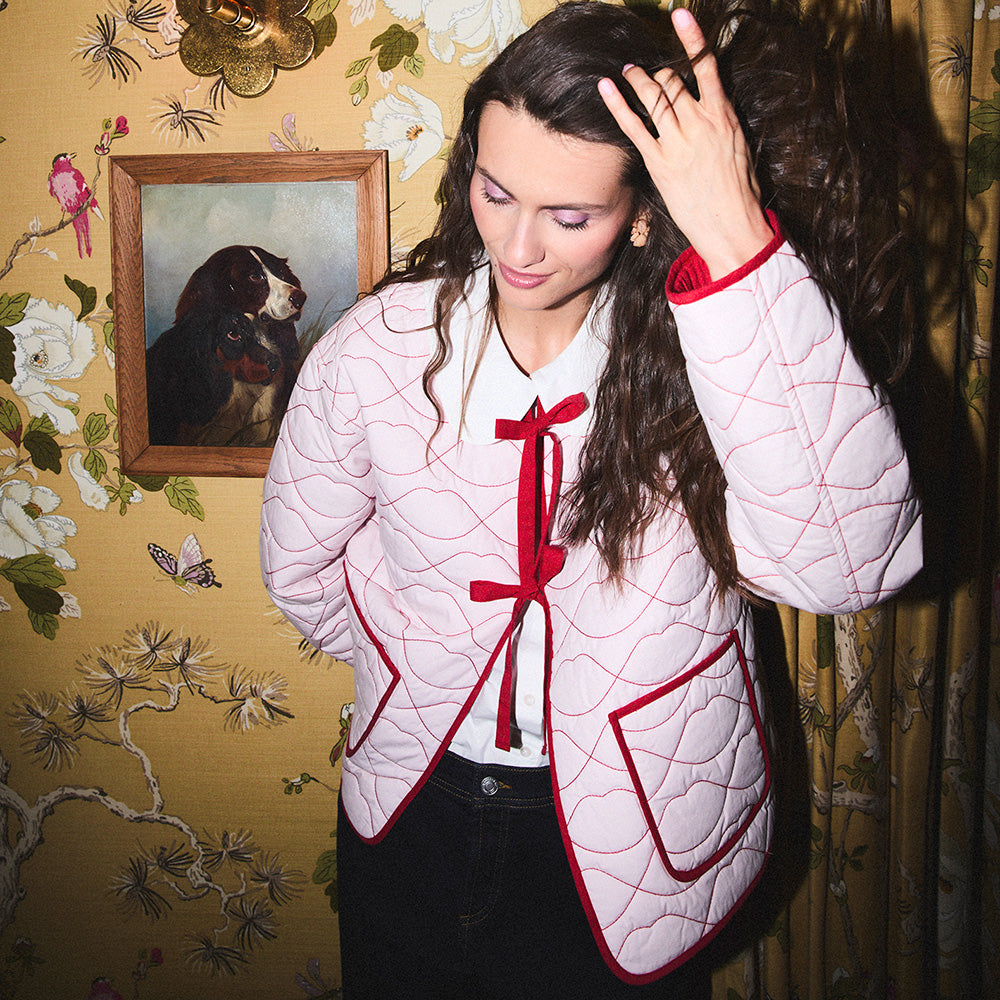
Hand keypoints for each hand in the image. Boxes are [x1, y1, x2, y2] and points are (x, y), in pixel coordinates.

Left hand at [598, 7, 771, 278]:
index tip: (680, 16)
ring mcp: (678, 142)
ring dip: (638, 80)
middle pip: (673, 82)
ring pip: (654, 98)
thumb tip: (710, 112)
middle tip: (647, 72)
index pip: (705, 67)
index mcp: (723, 116)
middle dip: (659, 73)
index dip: (691, 39)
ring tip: (628, 71)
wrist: (732, 226)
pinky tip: (606, 88)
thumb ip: (721, 125)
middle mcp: (699, 123)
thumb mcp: (738, 149)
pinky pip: (635, 126)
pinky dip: (618, 105)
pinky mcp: (660, 162)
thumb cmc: (740, 193)